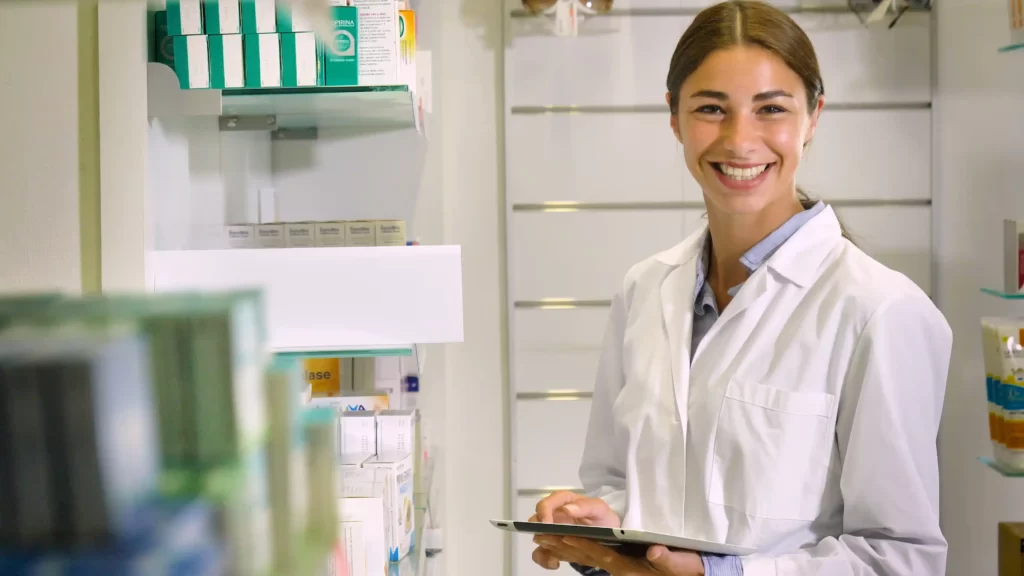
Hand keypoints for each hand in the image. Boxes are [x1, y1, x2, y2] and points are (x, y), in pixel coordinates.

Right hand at [530, 491, 620, 569]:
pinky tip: (555, 564)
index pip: (547, 503)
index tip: (546, 524)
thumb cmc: (603, 519)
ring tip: (555, 557)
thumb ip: (585, 506)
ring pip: (537, 537)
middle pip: (537, 519)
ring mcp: (553, 531)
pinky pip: (541, 553)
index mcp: (564, 502)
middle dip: (539, 530)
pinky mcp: (553, 546)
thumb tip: (566, 510)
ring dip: (543, 546)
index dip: (543, 512)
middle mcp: (554, 515)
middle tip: (549, 540)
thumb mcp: (599, 509)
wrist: (609, 535)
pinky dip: (544, 559)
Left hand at [536, 537, 704, 575]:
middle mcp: (620, 569)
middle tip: (542, 536)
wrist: (690, 574)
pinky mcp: (621, 566)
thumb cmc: (685, 568)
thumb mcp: (681, 564)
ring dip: (566, 548)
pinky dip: (579, 550)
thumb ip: (666, 558)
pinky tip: (567, 544)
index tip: (563, 536)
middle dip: (565, 546)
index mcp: (630, 568)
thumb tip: (654, 549)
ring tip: (546, 539)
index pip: (601, 554)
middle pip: (588, 555)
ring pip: (587, 557)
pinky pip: (594, 558)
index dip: (582, 544)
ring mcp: (619, 569)